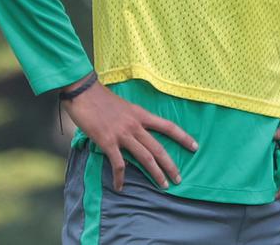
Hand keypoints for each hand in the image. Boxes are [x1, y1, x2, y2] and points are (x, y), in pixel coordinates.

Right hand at [61, 76, 197, 190]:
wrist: (84, 92)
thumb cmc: (102, 99)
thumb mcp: (125, 107)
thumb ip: (133, 120)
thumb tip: (137, 132)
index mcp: (141, 115)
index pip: (168, 126)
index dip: (183, 137)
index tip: (195, 146)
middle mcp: (136, 125)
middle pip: (159, 148)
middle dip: (171, 165)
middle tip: (179, 179)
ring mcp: (122, 134)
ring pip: (145, 157)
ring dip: (155, 173)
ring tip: (163, 185)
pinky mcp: (108, 142)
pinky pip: (118, 164)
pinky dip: (120, 177)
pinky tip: (120, 187)